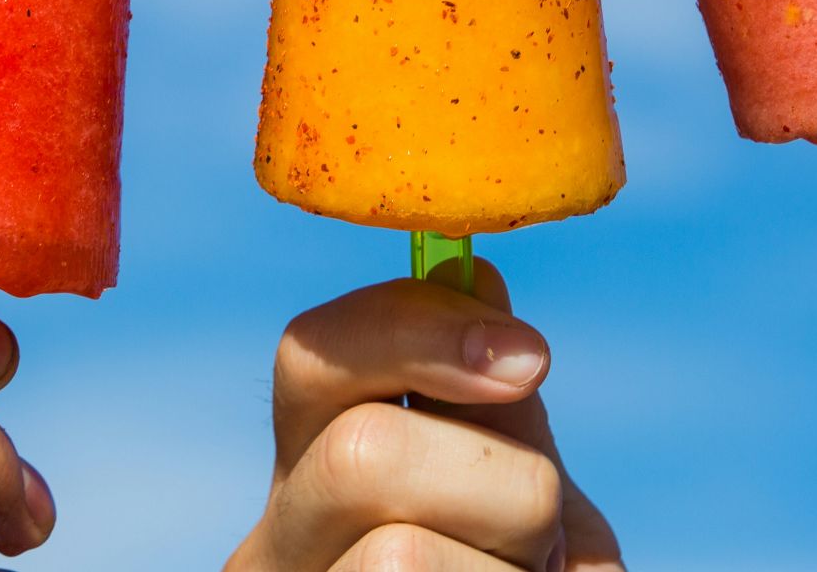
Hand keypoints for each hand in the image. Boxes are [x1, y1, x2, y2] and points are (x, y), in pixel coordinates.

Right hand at [226, 259, 621, 571]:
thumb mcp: (517, 500)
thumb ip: (492, 409)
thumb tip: (472, 274)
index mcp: (314, 473)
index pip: (312, 356)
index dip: (416, 328)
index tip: (531, 356)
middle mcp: (278, 547)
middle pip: (361, 457)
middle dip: (503, 484)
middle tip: (538, 541)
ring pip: (401, 558)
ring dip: (510, 570)